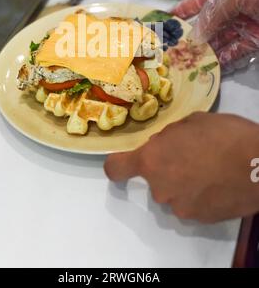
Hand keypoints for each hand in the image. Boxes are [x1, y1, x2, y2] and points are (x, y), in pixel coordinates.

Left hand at [104, 112, 258, 222]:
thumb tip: (163, 145)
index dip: (118, 164)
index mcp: (153, 159)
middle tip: (192, 155)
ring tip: (210, 169)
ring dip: (184, 182)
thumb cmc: (225, 135)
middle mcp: (160, 187)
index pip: (116, 168)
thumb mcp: (191, 122)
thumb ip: (169, 136)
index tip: (124, 162)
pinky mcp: (200, 219)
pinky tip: (218, 182)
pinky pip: (192, 203)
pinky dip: (200, 195)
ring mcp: (180, 207)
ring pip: (174, 192)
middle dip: (167, 168)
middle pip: (154, 178)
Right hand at [172, 0, 258, 70]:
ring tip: (188, 63)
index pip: (201, 0)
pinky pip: (237, 51)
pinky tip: (211, 67)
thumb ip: (212, 12)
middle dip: (193, 35)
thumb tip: (196, 34)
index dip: (184, 9)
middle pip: (209, 24)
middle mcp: (236, 6)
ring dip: (206, 51)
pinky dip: (225, 60)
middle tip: (174, 50)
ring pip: (221, 40)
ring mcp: (247, 24)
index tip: (167, 20)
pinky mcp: (257, 40)